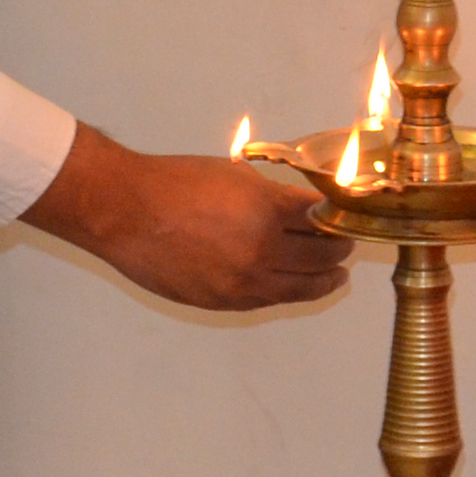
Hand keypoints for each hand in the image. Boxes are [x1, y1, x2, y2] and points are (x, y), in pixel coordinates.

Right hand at [21, 124, 351, 311]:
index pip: (323, 219)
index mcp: (267, 210)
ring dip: (324, 278)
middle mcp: (262, 250)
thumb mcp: (235, 175)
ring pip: (303, 286)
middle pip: (322, 256)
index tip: (349, 220)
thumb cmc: (175, 183)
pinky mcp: (225, 301)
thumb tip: (302, 208)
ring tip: (335, 274)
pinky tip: (297, 287)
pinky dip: (291, 293)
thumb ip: (273, 195)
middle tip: (346, 245)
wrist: (126, 211)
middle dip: (339, 249)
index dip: (340, 219)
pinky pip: (271, 300)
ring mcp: (244, 281)